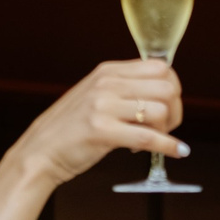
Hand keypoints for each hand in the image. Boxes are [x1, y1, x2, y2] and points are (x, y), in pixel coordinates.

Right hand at [11, 60, 186, 187]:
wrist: (40, 151)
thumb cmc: (69, 128)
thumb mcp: (95, 95)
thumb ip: (124, 89)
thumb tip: (162, 95)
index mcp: (108, 71)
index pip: (160, 68)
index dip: (173, 89)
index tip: (168, 106)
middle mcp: (107, 84)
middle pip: (166, 88)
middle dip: (175, 110)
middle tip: (165, 127)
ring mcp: (103, 106)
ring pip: (160, 111)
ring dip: (166, 130)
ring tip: (152, 140)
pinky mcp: (102, 132)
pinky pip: (149, 137)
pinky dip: (169, 146)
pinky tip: (178, 151)